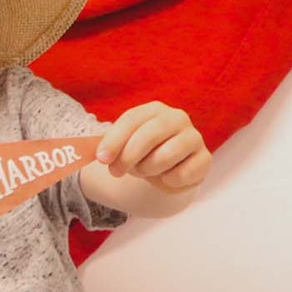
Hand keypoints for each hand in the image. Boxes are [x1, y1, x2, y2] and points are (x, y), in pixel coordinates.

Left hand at [96, 102, 210, 190]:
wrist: (167, 170)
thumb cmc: (141, 153)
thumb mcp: (122, 147)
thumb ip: (107, 148)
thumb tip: (86, 154)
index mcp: (154, 110)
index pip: (131, 120)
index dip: (114, 139)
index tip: (101, 159)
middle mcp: (177, 118)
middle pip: (149, 134)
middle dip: (128, 156)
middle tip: (116, 172)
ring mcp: (193, 137)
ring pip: (165, 156)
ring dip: (147, 170)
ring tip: (145, 170)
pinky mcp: (204, 159)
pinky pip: (181, 174)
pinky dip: (167, 181)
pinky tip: (167, 176)